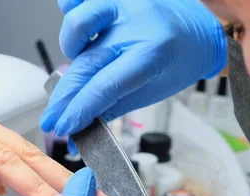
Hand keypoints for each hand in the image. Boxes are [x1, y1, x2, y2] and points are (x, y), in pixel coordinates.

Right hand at [40, 0, 227, 136]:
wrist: (198, 25)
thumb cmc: (178, 58)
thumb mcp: (154, 90)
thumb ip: (113, 106)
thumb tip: (80, 129)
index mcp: (153, 52)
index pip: (105, 87)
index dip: (79, 110)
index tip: (64, 127)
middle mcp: (134, 24)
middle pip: (85, 64)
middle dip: (63, 98)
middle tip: (52, 120)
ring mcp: (121, 5)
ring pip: (77, 24)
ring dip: (69, 51)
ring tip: (77, 67)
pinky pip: (77, 0)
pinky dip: (69, 13)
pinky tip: (77, 33)